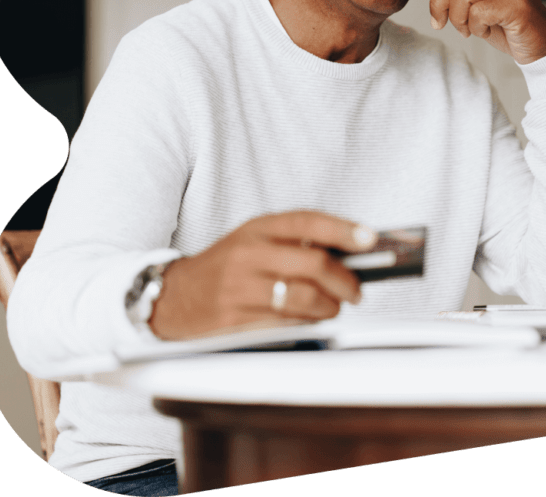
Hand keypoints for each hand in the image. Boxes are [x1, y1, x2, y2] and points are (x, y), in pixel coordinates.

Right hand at [149, 211, 374, 339]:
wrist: (174, 296)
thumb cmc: (225, 266)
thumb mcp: (254, 240)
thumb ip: (294, 241)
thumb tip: (348, 251)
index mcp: (257, 228)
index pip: (308, 221)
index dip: (343, 229)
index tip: (370, 239)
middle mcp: (249, 253)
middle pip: (313, 263)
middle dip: (345, 280)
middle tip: (356, 291)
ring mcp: (240, 287)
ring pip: (304, 298)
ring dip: (329, 307)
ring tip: (333, 308)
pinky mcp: (236, 320)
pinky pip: (286, 324)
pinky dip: (307, 324)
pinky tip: (309, 321)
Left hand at [403, 0, 545, 63]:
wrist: (541, 48)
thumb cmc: (506, 27)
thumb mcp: (476, 7)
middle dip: (437, 1)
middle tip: (439, 22)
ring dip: (458, 17)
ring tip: (468, 29)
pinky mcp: (518, 6)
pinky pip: (479, 12)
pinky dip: (475, 28)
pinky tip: (485, 32)